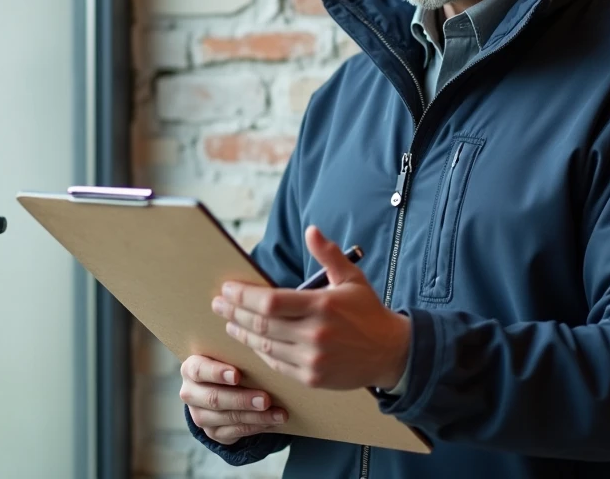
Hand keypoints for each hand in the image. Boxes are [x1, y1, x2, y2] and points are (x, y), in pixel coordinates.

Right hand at [179, 354, 288, 444]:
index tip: (238, 375)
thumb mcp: (227, 356)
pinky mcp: (212, 432)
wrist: (219, 387)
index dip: (217, 373)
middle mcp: (191, 393)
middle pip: (214, 399)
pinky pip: (235, 432)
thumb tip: (263, 353)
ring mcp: (199, 415)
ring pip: (227, 418)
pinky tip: (273, 422)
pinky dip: (257, 427)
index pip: (199, 370)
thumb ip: (237, 356)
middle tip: (266, 400)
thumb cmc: (227, 364)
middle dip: (242, 400)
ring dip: (256, 417)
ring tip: (279, 414)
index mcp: (190, 369)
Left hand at [212, 225, 410, 389]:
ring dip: (242, 333)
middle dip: (235, 312)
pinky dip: (260, 352)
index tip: (227, 289)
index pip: (270, 302)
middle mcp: (315, 334)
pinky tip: (251, 341)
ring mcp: (312, 360)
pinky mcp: (312, 378)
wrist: (390, 353)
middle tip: (219, 303)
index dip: (244, 296)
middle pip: (261, 325)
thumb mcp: (351, 278)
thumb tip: (311, 230)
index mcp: (321, 306)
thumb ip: (328, 255)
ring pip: (265, 346)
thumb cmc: (368, 312)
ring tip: (229, 321)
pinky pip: (276, 364)